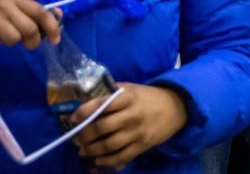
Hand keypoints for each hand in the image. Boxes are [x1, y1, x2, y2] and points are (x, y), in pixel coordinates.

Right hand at [0, 0, 61, 49]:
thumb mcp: (14, 8)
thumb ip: (34, 12)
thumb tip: (59, 15)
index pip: (41, 12)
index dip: (52, 27)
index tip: (55, 40)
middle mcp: (5, 4)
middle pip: (29, 29)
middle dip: (32, 41)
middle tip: (28, 44)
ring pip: (12, 39)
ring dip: (9, 43)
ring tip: (2, 35)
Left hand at [70, 82, 187, 169]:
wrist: (176, 107)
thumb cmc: (148, 97)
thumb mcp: (132, 89)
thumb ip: (112, 94)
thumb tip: (87, 101)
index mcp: (128, 98)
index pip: (103, 104)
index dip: (85, 111)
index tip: (73, 118)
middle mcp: (132, 115)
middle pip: (102, 127)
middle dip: (84, 135)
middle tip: (76, 139)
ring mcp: (137, 132)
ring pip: (108, 145)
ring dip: (91, 150)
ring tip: (83, 150)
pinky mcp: (142, 145)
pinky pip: (121, 157)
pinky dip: (106, 161)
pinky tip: (98, 160)